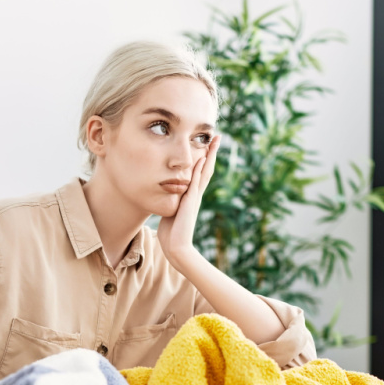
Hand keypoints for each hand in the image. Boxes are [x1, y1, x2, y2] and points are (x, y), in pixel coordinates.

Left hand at [157, 135, 219, 267]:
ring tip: (214, 141)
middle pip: (207, 169)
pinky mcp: (190, 203)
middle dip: (211, 152)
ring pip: (204, 172)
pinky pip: (195, 182)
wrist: (176, 248)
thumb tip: (166, 196)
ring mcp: (194, 198)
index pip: (200, 173)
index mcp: (191, 196)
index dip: (204, 158)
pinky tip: (201, 158)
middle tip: (217, 136)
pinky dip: (198, 170)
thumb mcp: (171, 213)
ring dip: (209, 156)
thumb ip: (172, 203)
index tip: (207, 144)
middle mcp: (196, 195)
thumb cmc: (171, 234)